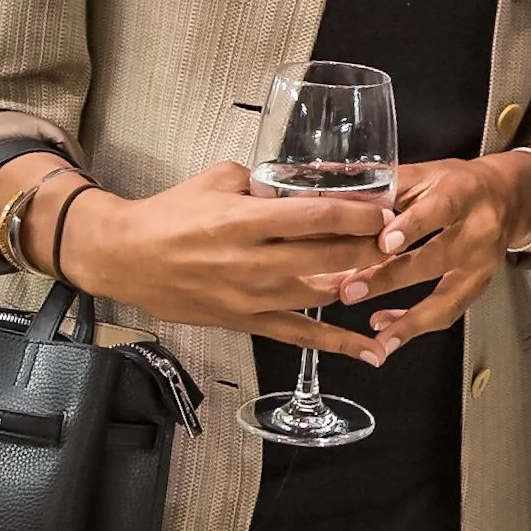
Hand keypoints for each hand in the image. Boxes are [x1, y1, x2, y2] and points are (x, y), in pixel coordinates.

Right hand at [62, 163, 392, 362]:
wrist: (128, 257)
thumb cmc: (172, 214)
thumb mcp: (220, 180)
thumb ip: (266, 184)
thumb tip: (304, 184)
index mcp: (246, 220)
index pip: (317, 216)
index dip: (359, 214)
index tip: (386, 209)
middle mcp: (253, 261)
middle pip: (329, 256)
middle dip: (372, 248)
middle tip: (402, 237)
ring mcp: (252, 296)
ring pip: (322, 293)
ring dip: (362, 286)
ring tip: (393, 276)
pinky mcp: (247, 320)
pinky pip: (300, 334)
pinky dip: (338, 344)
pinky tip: (371, 351)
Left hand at [335, 154, 530, 354]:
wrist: (508, 197)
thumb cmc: (455, 183)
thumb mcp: (426, 173)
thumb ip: (387, 186)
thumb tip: (336, 191)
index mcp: (461, 194)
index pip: (438, 211)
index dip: (411, 228)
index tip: (383, 244)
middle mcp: (478, 231)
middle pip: (436, 259)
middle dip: (391, 278)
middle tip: (350, 292)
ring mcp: (482, 264)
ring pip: (447, 298)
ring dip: (409, 320)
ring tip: (375, 335)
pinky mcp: (481, 287)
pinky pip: (449, 312)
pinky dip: (416, 325)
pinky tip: (387, 331)